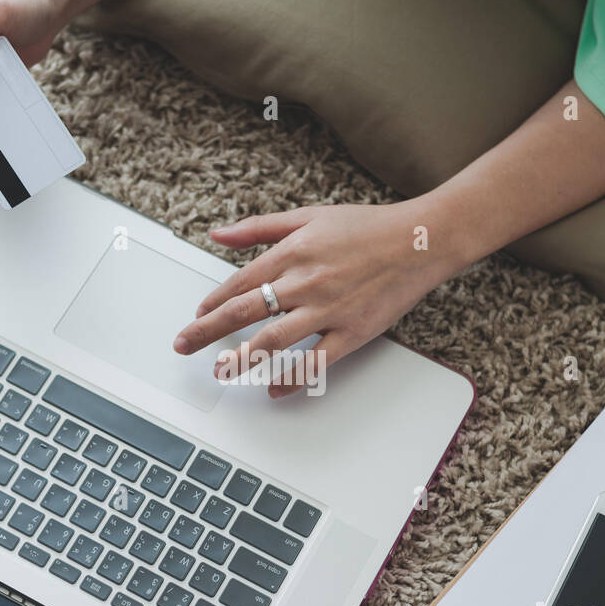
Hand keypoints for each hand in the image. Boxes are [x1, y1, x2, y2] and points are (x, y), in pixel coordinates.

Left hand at [173, 202, 469, 396]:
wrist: (421, 239)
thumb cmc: (367, 227)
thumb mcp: (308, 216)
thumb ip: (258, 228)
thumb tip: (217, 234)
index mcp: (292, 253)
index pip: (239, 283)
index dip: (213, 303)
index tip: (197, 316)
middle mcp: (305, 282)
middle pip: (244, 313)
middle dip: (208, 332)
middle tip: (184, 346)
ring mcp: (328, 310)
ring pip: (273, 340)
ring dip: (241, 358)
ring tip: (221, 371)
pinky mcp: (353, 332)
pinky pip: (317, 363)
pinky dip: (293, 378)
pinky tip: (274, 389)